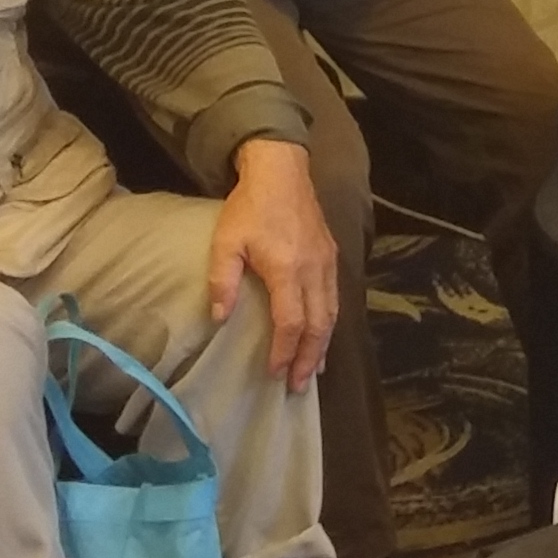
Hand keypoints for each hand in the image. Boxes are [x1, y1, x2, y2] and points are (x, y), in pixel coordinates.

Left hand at [207, 137, 341, 390]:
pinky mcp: (332, 256)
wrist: (281, 172)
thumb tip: (221, 319)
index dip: (285, 351)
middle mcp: (314, 270)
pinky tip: (323, 336)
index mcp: (287, 269)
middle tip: (301, 386)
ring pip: (332, 313)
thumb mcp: (225, 241)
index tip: (276, 374)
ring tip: (315, 370)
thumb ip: (223, 281)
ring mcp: (327, 263)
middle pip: (319, 325)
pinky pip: (336, 298)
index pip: (291, 322)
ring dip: (323, 345)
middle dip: (310, 358)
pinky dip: (330, 323)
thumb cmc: (248, 207)